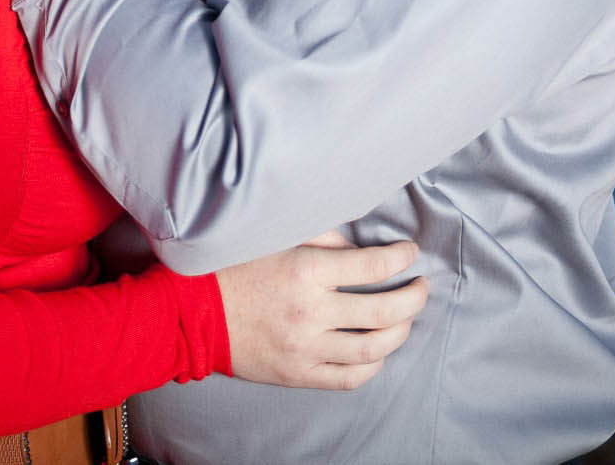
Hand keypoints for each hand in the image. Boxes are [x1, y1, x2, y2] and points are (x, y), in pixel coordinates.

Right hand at [215, 231, 428, 390]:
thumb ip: (321, 236)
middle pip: (385, 311)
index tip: (410, 252)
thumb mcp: (275, 237)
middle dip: (414, 298)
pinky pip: (349, 377)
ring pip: (374, 348)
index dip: (401, 257)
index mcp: (306, 271)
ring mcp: (306, 348)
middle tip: (421, 287)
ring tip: (405, 319)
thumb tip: (358, 248)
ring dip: (400, 332)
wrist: (193, 313)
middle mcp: (311, 312)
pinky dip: (372, 366)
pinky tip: (378, 352)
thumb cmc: (233, 268)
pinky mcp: (299, 374)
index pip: (373, 266)